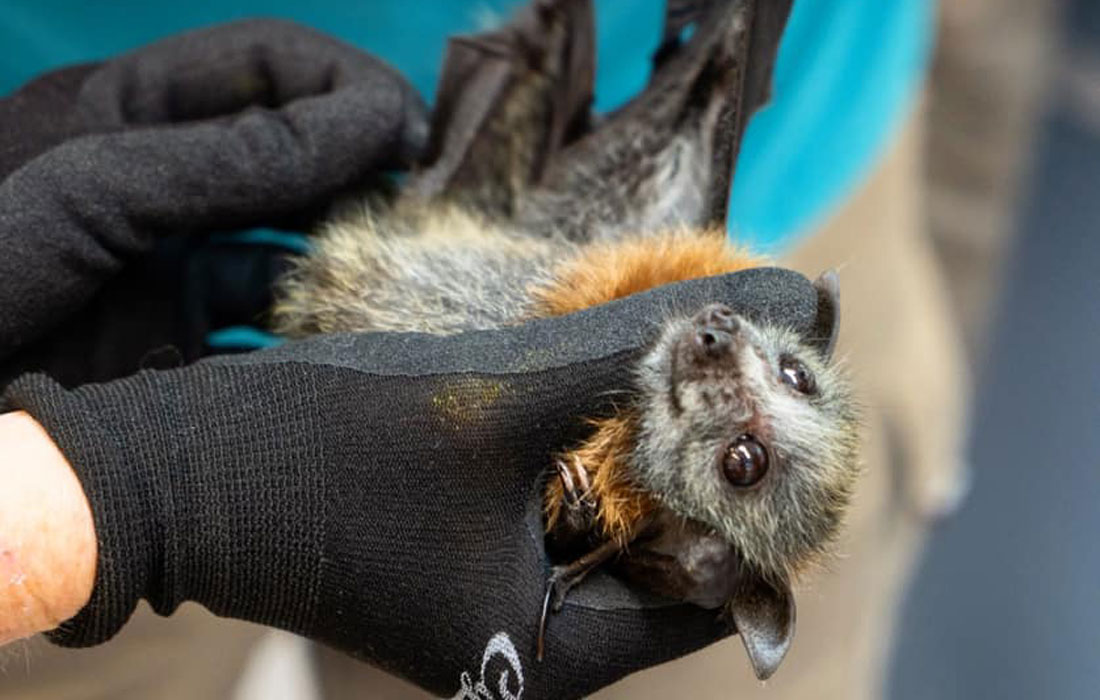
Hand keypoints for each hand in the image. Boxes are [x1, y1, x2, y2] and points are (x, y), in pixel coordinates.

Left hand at [0, 19, 426, 387]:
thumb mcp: (87, 194)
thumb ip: (227, 156)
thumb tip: (376, 122)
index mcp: (124, 115)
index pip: (271, 65)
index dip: (351, 87)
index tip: (418, 142)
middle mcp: (157, 188)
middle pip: (294, 158)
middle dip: (366, 179)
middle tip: (432, 220)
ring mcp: (165, 274)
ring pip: (292, 253)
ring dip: (350, 266)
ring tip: (404, 289)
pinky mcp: (172, 356)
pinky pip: (268, 340)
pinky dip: (314, 344)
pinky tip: (351, 352)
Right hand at [3, 267, 827, 697]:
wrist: (182, 473)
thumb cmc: (327, 457)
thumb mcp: (492, 404)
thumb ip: (622, 360)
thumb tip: (748, 309)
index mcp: (553, 655)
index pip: (707, 595)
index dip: (759, 506)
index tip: (800, 422)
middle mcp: (531, 649)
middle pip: (661, 565)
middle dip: (706, 474)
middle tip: (757, 387)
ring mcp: (492, 606)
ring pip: (608, 535)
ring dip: (646, 460)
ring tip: (699, 378)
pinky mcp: (459, 564)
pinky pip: (557, 519)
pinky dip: (590, 463)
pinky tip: (611, 398)